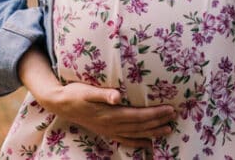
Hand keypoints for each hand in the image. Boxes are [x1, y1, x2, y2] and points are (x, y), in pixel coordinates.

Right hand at [40, 82, 175, 148]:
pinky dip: (137, 142)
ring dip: (152, 133)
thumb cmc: (75, 93)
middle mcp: (110, 125)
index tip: (170, 109)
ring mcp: (108, 130)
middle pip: (139, 126)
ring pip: (134, 134)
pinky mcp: (105, 131)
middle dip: (158, 122)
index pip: (138, 115)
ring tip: (168, 130)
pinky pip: (124, 139)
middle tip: (174, 117)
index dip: (155, 114)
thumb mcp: (88, 90)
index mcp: (109, 114)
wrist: (60, 104)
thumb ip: (103, 94)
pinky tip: (147, 143)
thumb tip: (117, 96)